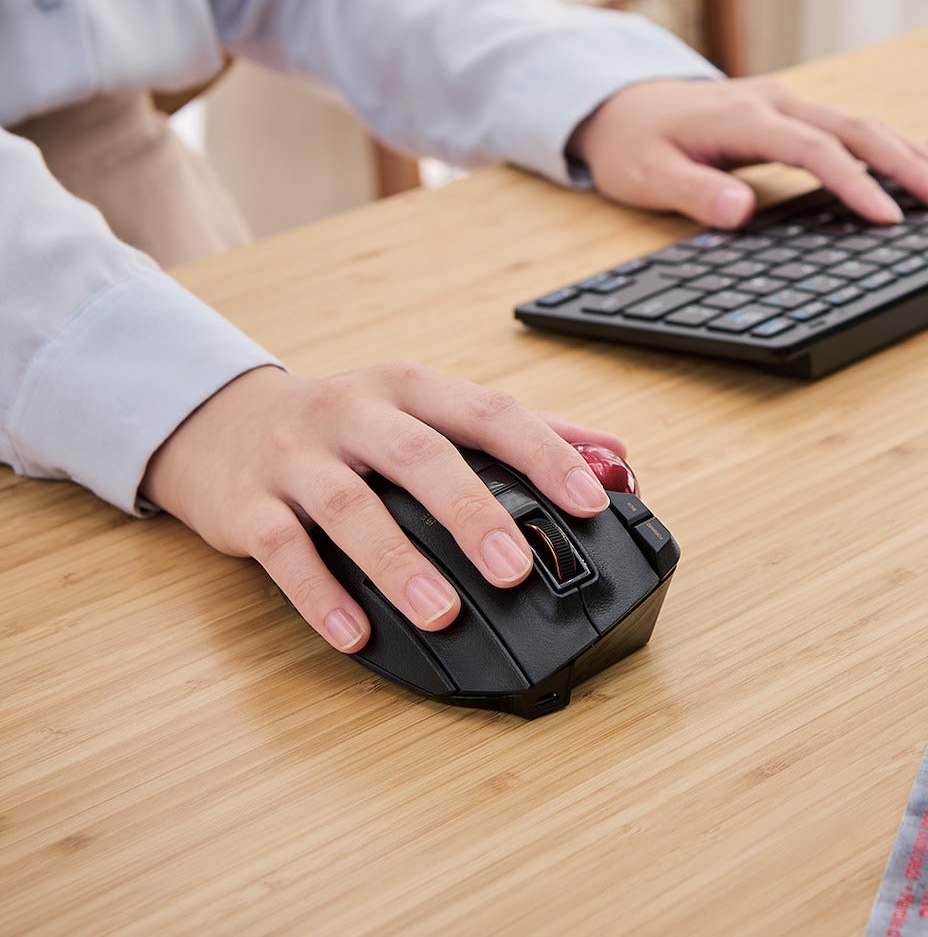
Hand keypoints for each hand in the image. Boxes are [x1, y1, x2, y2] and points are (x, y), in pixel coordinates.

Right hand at [141, 362, 624, 652]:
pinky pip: (284, 551)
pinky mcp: (247, 505)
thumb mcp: (426, 408)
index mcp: (411, 387)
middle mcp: (355, 411)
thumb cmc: (347, 425)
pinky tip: (356, 633)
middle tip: (517, 569)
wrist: (220, 424)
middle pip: (421, 456)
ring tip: (443, 613)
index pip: (488, 411)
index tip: (591, 500)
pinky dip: (321, 594)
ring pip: (351, 506)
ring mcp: (297, 456)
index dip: (544, 453)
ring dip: (400, 563)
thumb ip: (519, 432)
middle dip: (473, 514)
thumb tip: (615, 455)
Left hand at [568, 77, 927, 227]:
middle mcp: (777, 103)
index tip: (890, 218)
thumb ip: (693, 191)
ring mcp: (790, 104)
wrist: (623, 104)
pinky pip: (854, 128)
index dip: (856, 184)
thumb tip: (740, 212)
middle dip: (909, 163)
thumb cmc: (635, 143)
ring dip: (915, 153)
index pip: (815, 149)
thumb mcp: (646, 173)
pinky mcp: (796, 114)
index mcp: (745, 117)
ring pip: (864, 125)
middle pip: (856, 130)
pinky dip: (897, 144)